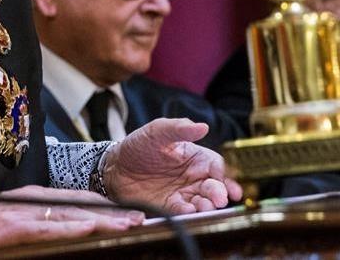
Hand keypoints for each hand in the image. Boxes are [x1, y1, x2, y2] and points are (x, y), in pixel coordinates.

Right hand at [0, 185, 143, 256]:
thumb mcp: (10, 220)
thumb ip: (37, 221)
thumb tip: (66, 229)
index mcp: (32, 199)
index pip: (77, 201)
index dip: (106, 207)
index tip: (131, 214)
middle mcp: (31, 201)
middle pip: (80, 206)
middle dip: (113, 213)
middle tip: (142, 218)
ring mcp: (22, 212)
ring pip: (70, 215)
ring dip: (102, 220)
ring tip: (128, 224)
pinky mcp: (11, 226)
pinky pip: (47, 227)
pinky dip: (70, 226)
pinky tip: (90, 227)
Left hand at [102, 118, 243, 213]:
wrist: (114, 166)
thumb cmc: (138, 145)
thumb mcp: (157, 131)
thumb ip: (179, 128)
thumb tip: (203, 126)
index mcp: (195, 157)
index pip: (216, 166)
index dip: (224, 174)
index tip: (226, 180)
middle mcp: (193, 177)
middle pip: (214, 186)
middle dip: (220, 193)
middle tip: (220, 198)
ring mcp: (182, 193)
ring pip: (202, 201)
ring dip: (207, 205)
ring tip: (207, 206)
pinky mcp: (169, 207)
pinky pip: (182, 211)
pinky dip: (188, 212)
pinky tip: (189, 210)